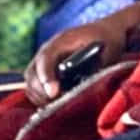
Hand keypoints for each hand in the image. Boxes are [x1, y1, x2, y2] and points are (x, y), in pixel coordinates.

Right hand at [24, 8, 139, 105]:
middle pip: (33, 73)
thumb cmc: (107, 41)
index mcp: (62, 40)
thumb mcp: (108, 50)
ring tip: (54, 107)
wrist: (105, 32)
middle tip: (56, 105)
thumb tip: (83, 86)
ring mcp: (45, 59)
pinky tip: (52, 104)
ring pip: (31, 80)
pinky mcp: (46, 69)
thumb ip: (96, 66)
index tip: (53, 93)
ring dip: (39, 96)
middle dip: (41, 91)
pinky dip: (40, 96)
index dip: (47, 77)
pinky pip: (35, 84)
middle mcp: (48, 49)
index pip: (46, 58)